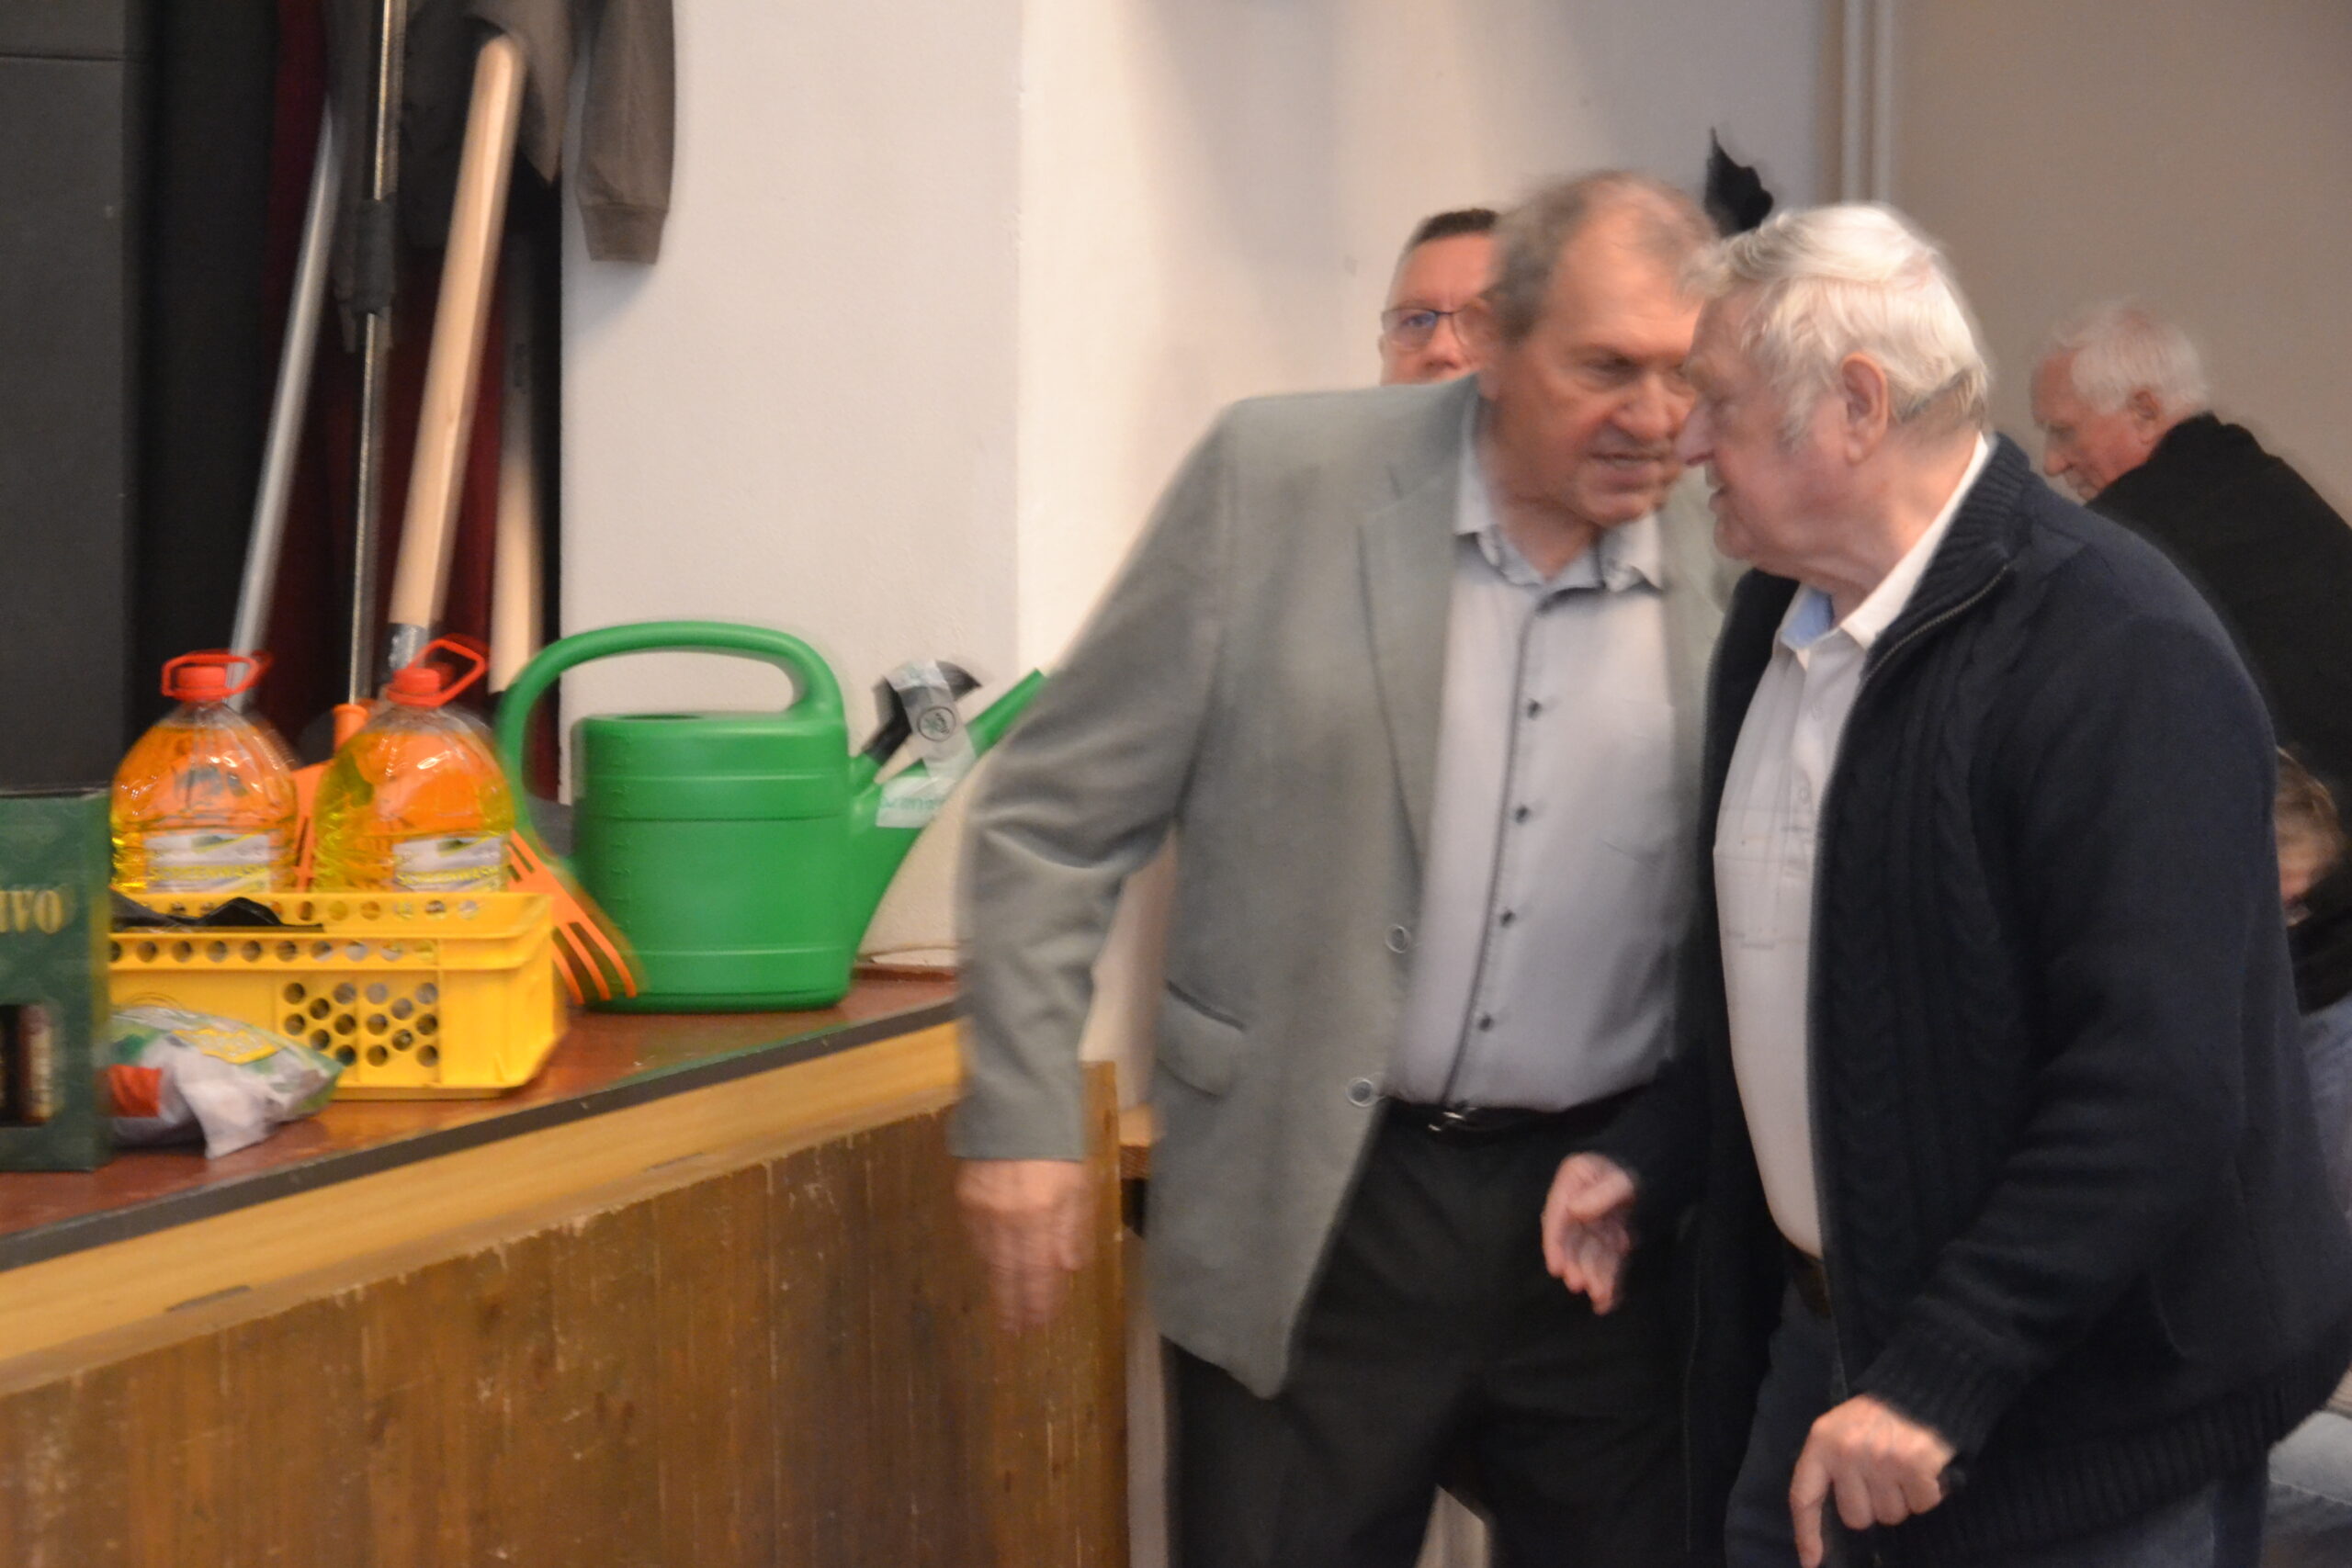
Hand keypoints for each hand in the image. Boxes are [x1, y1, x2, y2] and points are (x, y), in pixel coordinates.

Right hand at [956, 1158, 1091, 1331]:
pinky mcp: (965, 1197)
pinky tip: (991, 1266)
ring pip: (989, 1258)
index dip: (1038, 1301)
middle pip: (1009, 1273)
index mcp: (1040, 1216)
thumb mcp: (1078, 1184)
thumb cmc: (1058, 1143)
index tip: (1039, 1323)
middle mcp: (1007, 1219)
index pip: (1038, 1273)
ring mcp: (982, 1209)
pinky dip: (985, 1256)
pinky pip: (975, 1237)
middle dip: (1014, 1304)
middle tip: (1015, 1331)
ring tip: (1004, 1308)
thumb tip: (1069, 1269)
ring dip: (998, 1285)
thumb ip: (1073, 1228)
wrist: (1017, 1104)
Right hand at [1541, 1152, 1637, 1313]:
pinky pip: (1609, 1257)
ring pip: (1592, 1252)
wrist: (1665, 1162)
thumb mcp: (1623, 1175)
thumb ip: (1602, 1192)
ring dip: (1595, 1275)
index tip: (1557, 1268)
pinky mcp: (1613, 1233)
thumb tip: (1575, 1211)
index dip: (1555, 1243)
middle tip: (1582, 1286)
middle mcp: (1579, 1204)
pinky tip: (1610, 1299)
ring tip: (1601, 1297)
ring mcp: (1596, 1220)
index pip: (1558, 1216)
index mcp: (1573, 1183)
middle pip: (1573, 1239)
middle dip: (1578, 1264)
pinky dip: (1610, 1277)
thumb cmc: (1641, 1163)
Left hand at [1789, 1395, 1955, 1566]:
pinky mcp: (1914, 1467)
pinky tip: (1925, 1468)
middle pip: (1857, 1517)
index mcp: (1822, 1443)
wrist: (1923, 1388)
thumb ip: (1832, 1466)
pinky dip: (1928, 1493)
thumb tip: (1837, 1516)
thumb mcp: (1841, 1430)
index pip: (1804, 1496)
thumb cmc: (1880, 1414)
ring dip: (1903, 1499)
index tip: (1810, 1561)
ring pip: (1891, 1515)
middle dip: (1874, 1505)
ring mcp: (1880, 1461)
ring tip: (1904, 1465)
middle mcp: (1847, 1454)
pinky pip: (1922, 1505)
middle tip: (1884, 1475)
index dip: (1806, 1533)